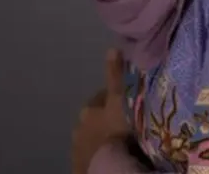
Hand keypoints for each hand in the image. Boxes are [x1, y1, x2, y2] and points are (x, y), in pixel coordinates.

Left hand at [71, 49, 131, 173]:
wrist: (105, 165)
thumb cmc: (115, 129)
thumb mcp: (119, 99)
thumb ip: (116, 76)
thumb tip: (112, 47)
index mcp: (88, 110)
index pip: (102, 98)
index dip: (116, 98)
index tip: (130, 101)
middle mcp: (79, 127)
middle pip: (96, 118)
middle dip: (108, 119)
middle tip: (126, 124)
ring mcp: (79, 147)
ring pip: (94, 137)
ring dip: (104, 137)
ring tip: (120, 142)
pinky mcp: (80, 165)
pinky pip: (93, 155)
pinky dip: (101, 153)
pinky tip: (111, 155)